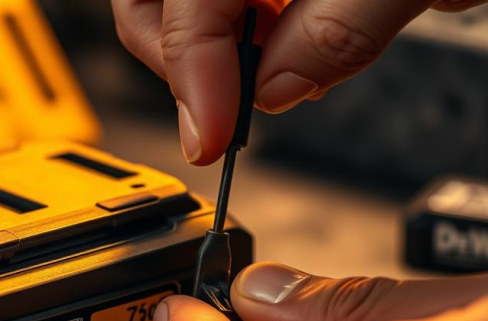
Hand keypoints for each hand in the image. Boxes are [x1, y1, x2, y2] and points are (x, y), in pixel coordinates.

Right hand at [111, 0, 487, 164]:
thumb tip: (274, 90)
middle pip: (151, 2)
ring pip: (176, 1)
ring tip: (269, 73)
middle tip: (226, 110)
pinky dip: (241, 26)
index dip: (192, 85)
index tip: (212, 141)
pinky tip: (285, 41)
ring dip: (207, 48)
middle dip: (180, 62)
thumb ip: (337, 30)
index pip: (182, 11)